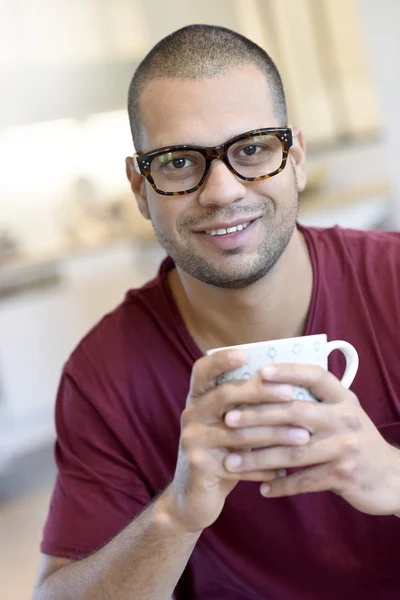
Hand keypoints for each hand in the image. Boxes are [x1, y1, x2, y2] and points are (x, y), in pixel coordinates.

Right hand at [165, 351, 310, 532]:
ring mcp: (192, 440)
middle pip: (225, 395)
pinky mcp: (199, 466)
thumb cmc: (223, 454)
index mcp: (198, 399)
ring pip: (238, 432)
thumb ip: (247, 407)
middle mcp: (191, 414)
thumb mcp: (229, 426)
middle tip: (291, 393)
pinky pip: (238, 465)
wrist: (193, 499)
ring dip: (274, 434)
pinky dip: (264, 467)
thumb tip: (292, 384)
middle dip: (260, 392)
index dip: (221, 360)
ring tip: (303, 437)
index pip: (202, 370)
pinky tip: (284, 471)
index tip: (246, 354)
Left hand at [223, 363, 399, 515]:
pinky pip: (304, 480)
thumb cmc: (355, 440)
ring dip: (258, 458)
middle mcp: (346, 418)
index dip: (287, 371)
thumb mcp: (343, 413)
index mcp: (343, 398)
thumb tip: (268, 384)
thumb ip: (316, 401)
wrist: (392, 478)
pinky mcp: (344, 475)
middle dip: (257, 416)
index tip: (259, 372)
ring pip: (292, 451)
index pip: (314, 376)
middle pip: (294, 412)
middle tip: (228, 419)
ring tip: (231, 462)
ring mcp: (346, 447)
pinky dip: (280, 485)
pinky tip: (261, 488)